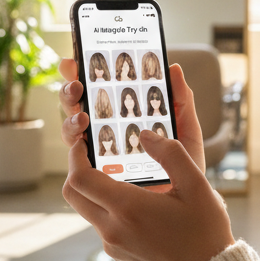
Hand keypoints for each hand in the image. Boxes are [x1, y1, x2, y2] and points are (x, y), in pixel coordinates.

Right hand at [58, 60, 205, 174]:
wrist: (189, 202)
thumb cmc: (186, 164)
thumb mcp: (186, 128)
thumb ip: (181, 100)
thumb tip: (173, 68)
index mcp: (123, 114)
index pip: (98, 88)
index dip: (82, 71)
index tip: (75, 58)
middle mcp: (104, 131)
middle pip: (76, 105)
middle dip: (70, 90)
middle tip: (77, 85)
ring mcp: (97, 153)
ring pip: (72, 130)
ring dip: (70, 118)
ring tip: (83, 116)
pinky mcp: (96, 177)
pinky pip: (77, 161)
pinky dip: (76, 148)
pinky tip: (83, 143)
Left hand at [63, 128, 234, 260]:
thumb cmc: (204, 231)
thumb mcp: (196, 185)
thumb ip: (170, 154)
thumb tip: (146, 135)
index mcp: (128, 208)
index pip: (81, 179)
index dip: (76, 157)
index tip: (83, 142)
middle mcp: (113, 229)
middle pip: (74, 194)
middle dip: (77, 170)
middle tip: (92, 155)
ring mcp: (113, 245)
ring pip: (87, 209)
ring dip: (93, 190)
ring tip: (119, 176)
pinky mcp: (118, 254)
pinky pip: (101, 225)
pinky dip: (107, 208)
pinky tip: (133, 202)